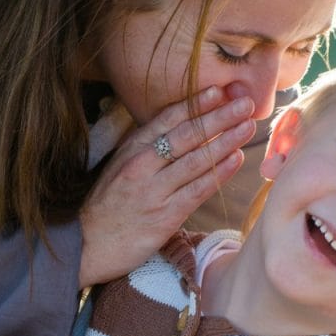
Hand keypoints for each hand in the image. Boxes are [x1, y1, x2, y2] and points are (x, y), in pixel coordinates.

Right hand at [77, 87, 255, 286]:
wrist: (87, 243)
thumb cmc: (107, 205)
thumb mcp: (119, 166)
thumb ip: (145, 148)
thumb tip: (178, 129)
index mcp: (131, 149)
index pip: (167, 119)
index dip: (195, 104)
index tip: (219, 91)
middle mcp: (142, 164)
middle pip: (186, 135)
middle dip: (218, 117)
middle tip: (245, 103)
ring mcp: (154, 190)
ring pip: (196, 160)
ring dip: (225, 141)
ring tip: (247, 126)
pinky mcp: (165, 215)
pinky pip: (198, 189)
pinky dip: (218, 172)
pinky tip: (236, 159)